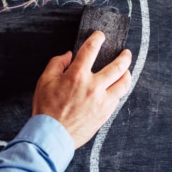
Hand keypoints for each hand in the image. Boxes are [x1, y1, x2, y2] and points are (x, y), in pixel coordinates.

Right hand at [32, 31, 131, 148]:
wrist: (52, 136)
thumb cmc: (47, 110)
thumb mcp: (44, 81)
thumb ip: (56, 64)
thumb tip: (68, 55)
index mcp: (77, 76)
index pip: (91, 49)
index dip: (97, 39)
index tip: (100, 36)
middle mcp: (93, 87)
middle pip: (117, 66)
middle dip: (124, 57)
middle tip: (125, 53)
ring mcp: (102, 101)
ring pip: (123, 84)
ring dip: (127, 74)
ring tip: (126, 70)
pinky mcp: (106, 113)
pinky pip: (118, 98)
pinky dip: (119, 90)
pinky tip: (117, 88)